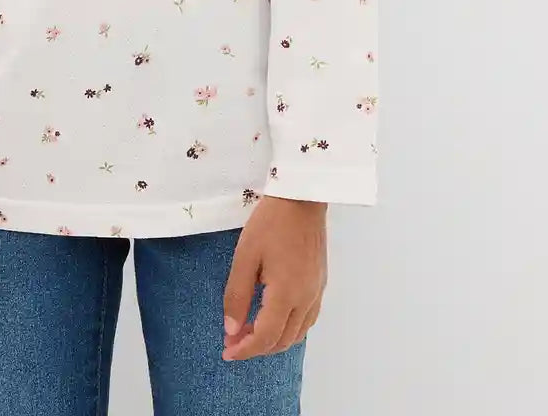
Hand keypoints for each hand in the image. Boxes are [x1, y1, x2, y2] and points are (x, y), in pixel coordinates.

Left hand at [221, 196, 327, 361]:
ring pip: (297, 334)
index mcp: (287, 294)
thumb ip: (237, 295)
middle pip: (282, 341)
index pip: (265, 337)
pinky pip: (307, 320)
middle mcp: (306, 299)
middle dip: (256, 348)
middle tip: (234, 341)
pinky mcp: (320, 283)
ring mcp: (316, 291)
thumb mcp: (245, 256)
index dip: (244, 350)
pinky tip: (275, 319)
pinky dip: (289, 329)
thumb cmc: (270, 223)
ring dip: (273, 340)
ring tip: (250, 331)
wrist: (302, 197)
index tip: (227, 351)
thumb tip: (231, 330)